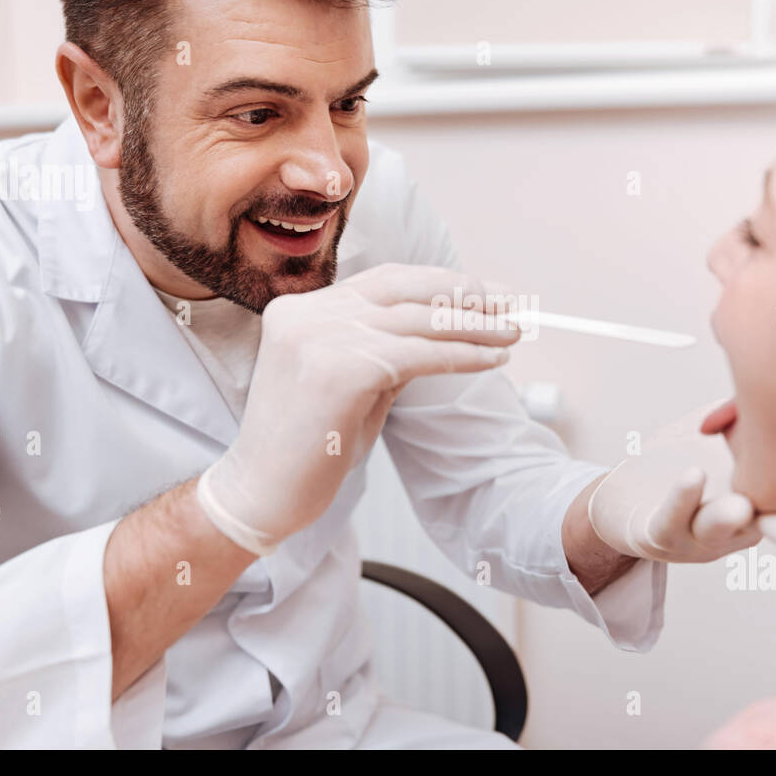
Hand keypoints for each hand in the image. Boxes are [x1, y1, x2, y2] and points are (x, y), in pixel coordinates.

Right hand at [197, 263, 517, 554]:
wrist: (262, 494)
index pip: (384, 281)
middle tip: (512, 303)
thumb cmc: (308, 445)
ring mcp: (320, 337)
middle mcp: (308, 313)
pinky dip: (462, 355)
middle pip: (404, 287)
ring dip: (475, 325)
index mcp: (301, 309)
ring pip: (418, 320)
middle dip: (466, 292)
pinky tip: (491, 360)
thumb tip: (446, 327)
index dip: (440, 282)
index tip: (484, 290)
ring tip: (513, 333)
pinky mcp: (341, 369)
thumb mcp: (350, 381)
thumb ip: (385, 349)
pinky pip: (418, 355)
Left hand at [586, 405, 775, 561]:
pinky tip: (692, 476)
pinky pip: (671, 516)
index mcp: (767, 504)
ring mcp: (699, 534)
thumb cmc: (693, 464)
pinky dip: (682, 497)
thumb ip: (750, 416)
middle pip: (768, 521)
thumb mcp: (727, 438)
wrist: (633, 500)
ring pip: (717, 526)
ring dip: (729, 516)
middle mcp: (739, 525)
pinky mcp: (660, 532)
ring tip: (739, 505)